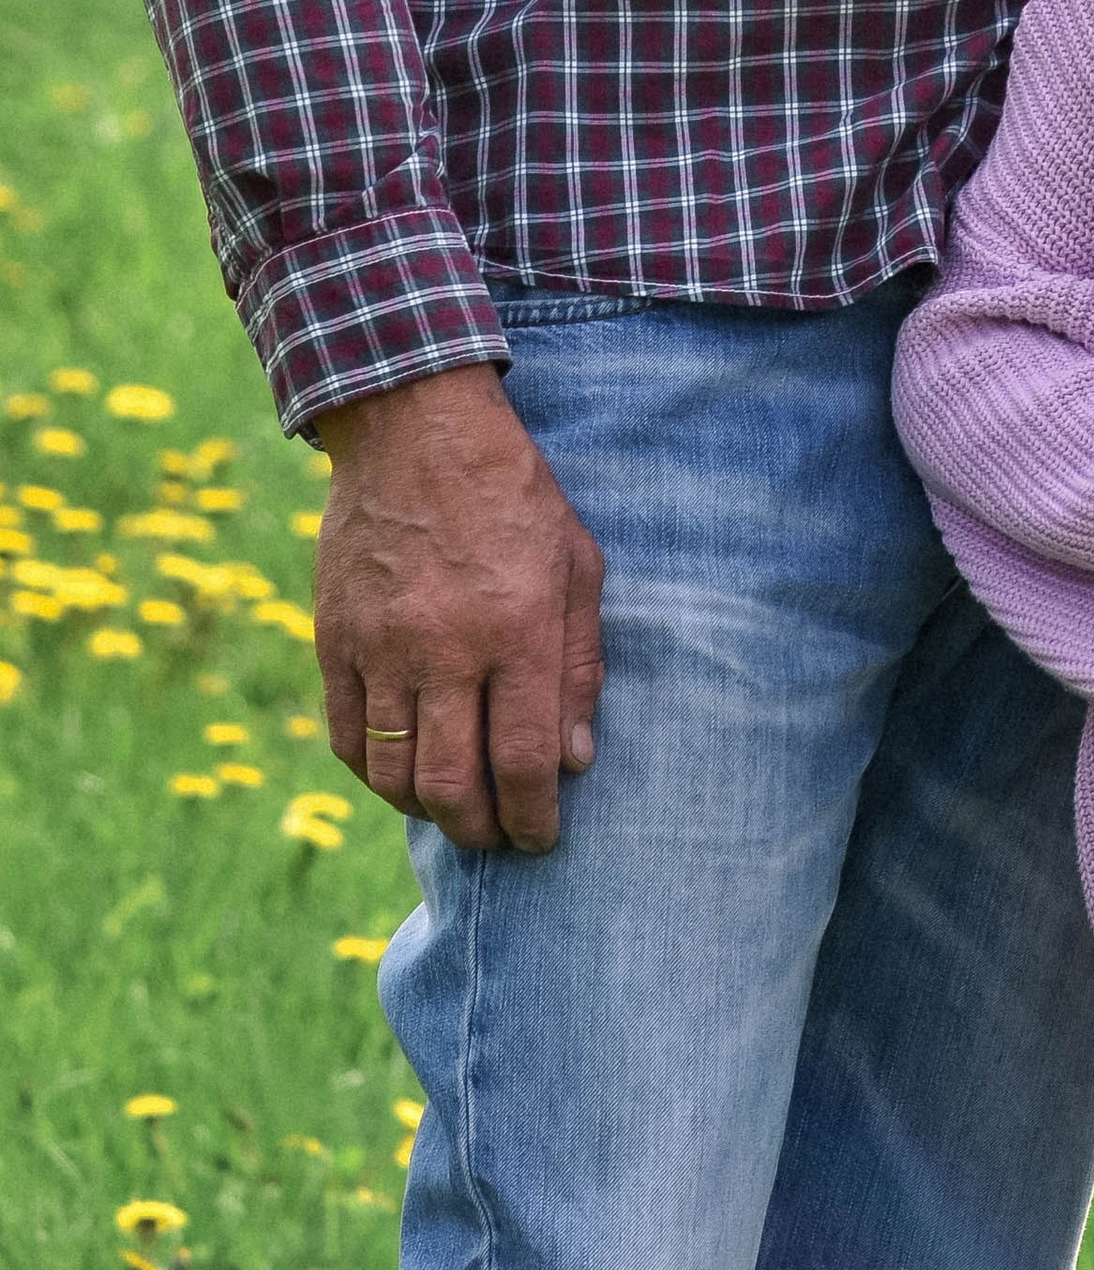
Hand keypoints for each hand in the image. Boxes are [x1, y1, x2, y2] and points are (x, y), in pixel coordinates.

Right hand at [312, 362, 604, 854]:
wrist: (416, 428)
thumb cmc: (514, 493)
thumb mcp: (576, 562)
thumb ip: (580, 663)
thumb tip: (576, 759)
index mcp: (517, 627)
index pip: (524, 759)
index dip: (534, 817)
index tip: (543, 838)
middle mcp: (446, 647)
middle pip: (453, 784)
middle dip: (480, 831)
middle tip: (497, 840)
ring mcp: (382, 646)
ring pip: (393, 773)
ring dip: (425, 812)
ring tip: (454, 812)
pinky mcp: (336, 639)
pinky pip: (348, 736)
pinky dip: (373, 773)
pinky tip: (400, 776)